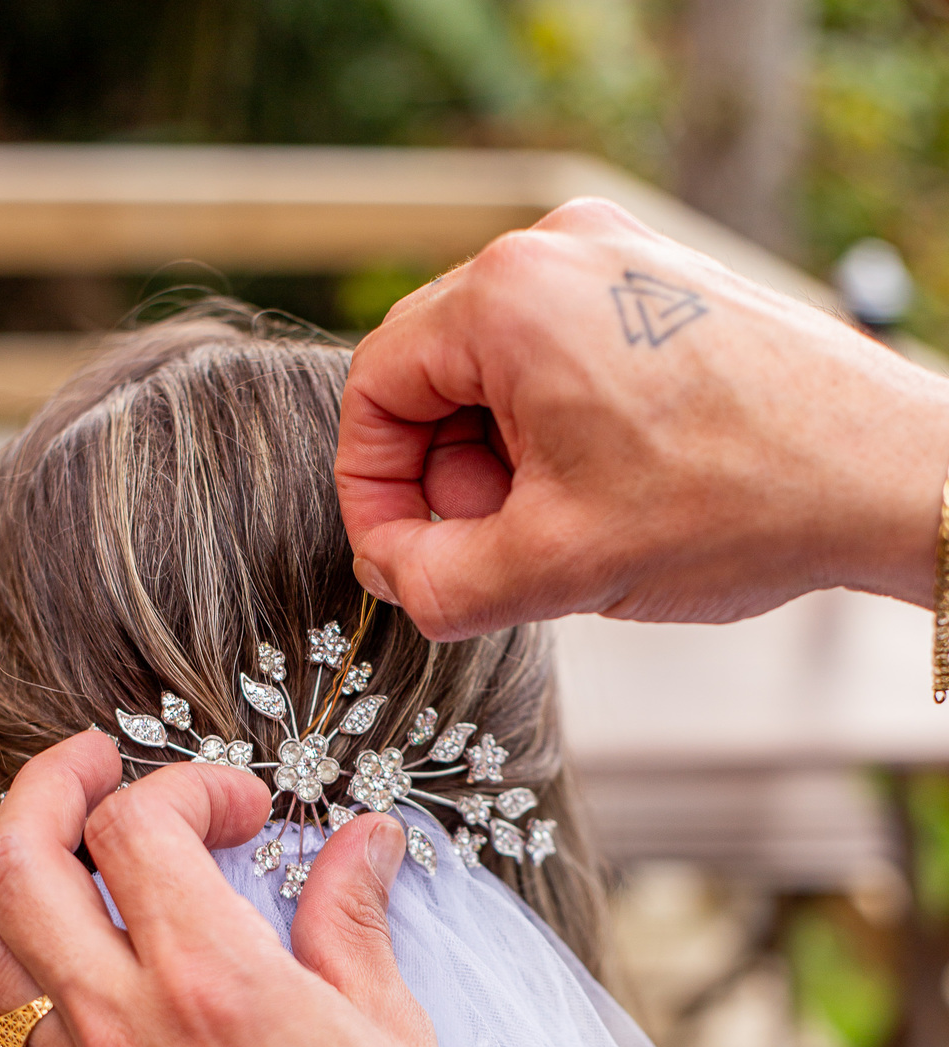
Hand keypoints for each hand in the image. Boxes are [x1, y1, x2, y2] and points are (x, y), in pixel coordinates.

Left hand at [0, 733, 502, 1046]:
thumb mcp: (398, 1036)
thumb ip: (353, 922)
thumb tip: (361, 841)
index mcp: (216, 986)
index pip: (134, 827)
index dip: (185, 786)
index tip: (242, 808)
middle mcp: (127, 1029)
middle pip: (16, 864)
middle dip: (49, 788)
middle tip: (102, 769)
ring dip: (22, 879)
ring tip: (82, 862)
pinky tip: (44, 966)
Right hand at [336, 198, 948, 639]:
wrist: (885, 476)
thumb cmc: (741, 502)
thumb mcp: (554, 569)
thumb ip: (435, 585)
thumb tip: (392, 577)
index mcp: (511, 296)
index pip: (375, 390)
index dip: (373, 492)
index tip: (403, 557)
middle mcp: (559, 250)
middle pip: (435, 377)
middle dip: (448, 481)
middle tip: (498, 551)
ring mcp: (617, 258)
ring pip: (498, 375)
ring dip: (504, 465)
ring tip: (566, 528)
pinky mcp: (659, 286)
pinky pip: (562, 361)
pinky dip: (558, 435)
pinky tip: (607, 494)